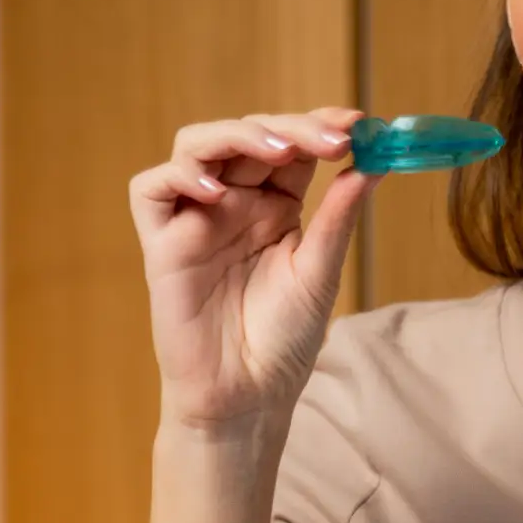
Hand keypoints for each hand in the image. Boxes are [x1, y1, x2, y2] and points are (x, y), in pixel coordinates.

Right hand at [129, 107, 374, 431]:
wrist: (248, 398)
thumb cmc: (283, 343)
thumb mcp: (320, 273)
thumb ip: (338, 218)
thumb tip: (372, 163)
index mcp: (275, 206)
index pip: (292, 146)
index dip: (320, 125)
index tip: (359, 123)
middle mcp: (234, 204)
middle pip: (248, 135)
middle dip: (291, 127)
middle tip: (333, 137)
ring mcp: (196, 219)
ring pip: (196, 146)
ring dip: (237, 135)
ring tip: (280, 150)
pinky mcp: (162, 244)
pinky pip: (150, 190)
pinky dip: (178, 177)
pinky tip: (216, 191)